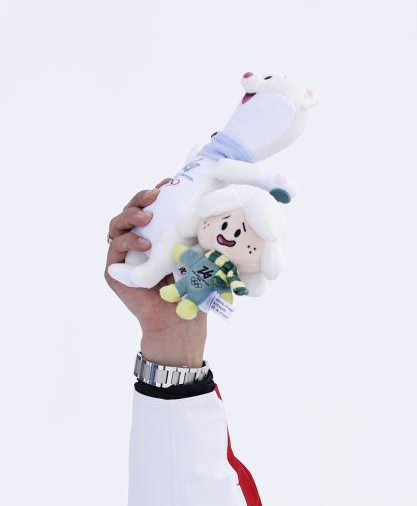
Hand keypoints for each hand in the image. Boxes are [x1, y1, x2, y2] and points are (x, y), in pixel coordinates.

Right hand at [106, 184, 207, 365]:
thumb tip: (213, 208)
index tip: (169, 182)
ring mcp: (123, 256)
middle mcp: (136, 242)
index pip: (151, 207)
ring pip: (118, 225)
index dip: (156, 192)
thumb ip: (195, 235)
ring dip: (131, 216)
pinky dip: (127, 241)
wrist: (179, 323)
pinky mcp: (113, 271)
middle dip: (141, 198)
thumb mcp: (197, 256)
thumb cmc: (191, 291)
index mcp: (155, 236)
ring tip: (147, 217)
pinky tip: (143, 244)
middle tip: (156, 194)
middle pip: (131, 211)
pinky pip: (115, 248)